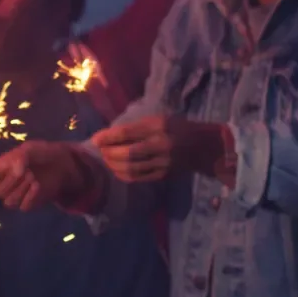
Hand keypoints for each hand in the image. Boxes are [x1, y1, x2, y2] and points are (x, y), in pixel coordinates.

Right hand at [0, 142, 98, 212]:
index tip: (7, 167)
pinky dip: (31, 197)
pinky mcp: (28, 203)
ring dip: (22, 190)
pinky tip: (37, 186)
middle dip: (13, 182)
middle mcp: (5, 183)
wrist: (59, 163)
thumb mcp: (29, 149)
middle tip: (27, 171)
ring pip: (9, 202)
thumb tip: (16, 171)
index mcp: (0, 169)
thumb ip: (20, 158)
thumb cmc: (40, 153)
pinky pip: (23, 207)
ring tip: (33, 177)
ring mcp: (16, 195)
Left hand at [90, 115, 232, 183]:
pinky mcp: (164, 175)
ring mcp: (163, 162)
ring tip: (107, 160)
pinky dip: (124, 175)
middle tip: (101, 151)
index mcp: (159, 125)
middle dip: (109, 153)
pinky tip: (117, 170)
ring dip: (114, 165)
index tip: (95, 139)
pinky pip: (139, 178)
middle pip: (127, 153)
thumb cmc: (177, 127)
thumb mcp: (159, 119)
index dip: (108, 137)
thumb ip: (137, 126)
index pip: (127, 132)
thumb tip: (110, 134)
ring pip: (132, 168)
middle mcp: (161, 144)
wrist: (202, 146)